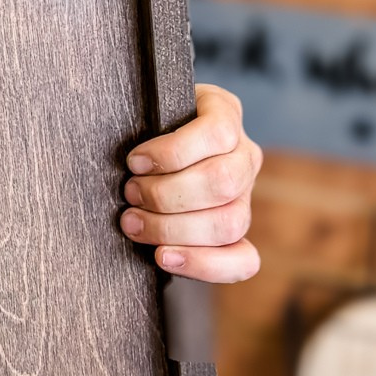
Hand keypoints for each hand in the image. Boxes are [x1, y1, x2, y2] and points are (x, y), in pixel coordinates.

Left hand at [119, 83, 261, 284]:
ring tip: (134, 224)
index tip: (134, 163)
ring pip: (229, 223)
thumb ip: (142, 120)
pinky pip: (243, 260)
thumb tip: (130, 158)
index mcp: (224, 113)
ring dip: (173, 228)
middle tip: (129, 195)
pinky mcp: (239, 234)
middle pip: (222, 183)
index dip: (172, 153)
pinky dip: (203, 264)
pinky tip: (164, 257)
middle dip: (166, 194)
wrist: (149, 155)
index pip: (216, 134)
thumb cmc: (142, 128)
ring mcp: (245, 196)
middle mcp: (244, 155)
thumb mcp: (144, 111)